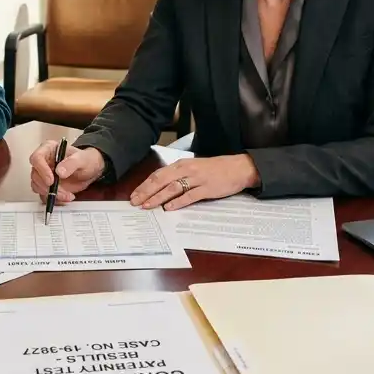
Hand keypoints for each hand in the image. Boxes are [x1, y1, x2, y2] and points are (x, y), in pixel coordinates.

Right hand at [29, 142, 105, 202]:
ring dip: (51, 194)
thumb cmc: (86, 159)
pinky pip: (44, 195)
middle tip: (61, 191)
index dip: (41, 170)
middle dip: (47, 186)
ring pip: (38, 187)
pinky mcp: (47, 186)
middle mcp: (44, 162)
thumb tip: (59, 172)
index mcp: (49, 149)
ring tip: (67, 195)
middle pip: (35, 175)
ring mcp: (44, 175)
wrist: (91, 170)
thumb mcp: (82, 159)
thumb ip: (71, 163)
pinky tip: (65, 197)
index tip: (51, 180)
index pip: (37, 158)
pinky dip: (54, 199)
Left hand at [129, 154, 259, 210]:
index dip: (144, 185)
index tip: (134, 195)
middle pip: (161, 180)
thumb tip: (160, 188)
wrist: (239, 167)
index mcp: (181, 164)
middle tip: (135, 203)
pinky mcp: (207, 189)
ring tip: (147, 206)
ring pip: (172, 188)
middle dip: (146, 192)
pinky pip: (190, 196)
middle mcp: (187, 170)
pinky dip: (178, 202)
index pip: (157, 174)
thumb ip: (178, 176)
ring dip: (158, 197)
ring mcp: (197, 179)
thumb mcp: (193, 168)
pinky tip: (168, 208)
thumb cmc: (214, 169)